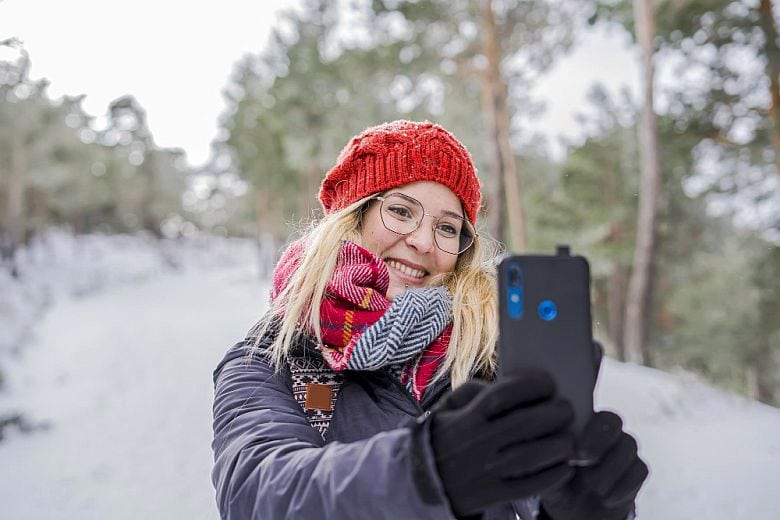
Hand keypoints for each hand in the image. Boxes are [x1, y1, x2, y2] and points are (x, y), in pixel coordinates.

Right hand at [427, 370, 576, 516]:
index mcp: (466, 418)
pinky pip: (528, 487)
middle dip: (552, 414)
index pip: (501, 396)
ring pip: (529, 458)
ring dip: (557, 446)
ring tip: (569, 438)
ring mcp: (484, 472)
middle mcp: (476, 444)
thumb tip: (509, 383)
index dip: (529, 385)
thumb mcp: (448, 407)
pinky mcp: (492, 494)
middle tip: (567, 408)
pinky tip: (564, 465)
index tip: (548, 381)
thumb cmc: (443, 435)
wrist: (421, 479)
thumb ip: (474, 391)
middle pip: (522, 425)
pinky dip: (552, 476)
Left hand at [539, 412, 647, 519]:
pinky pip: (640, 469)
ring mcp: (622, 450)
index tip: (578, 452)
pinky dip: (624, 486)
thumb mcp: (548, 476)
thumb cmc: (558, 486)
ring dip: (611, 468)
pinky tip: (607, 499)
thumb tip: (553, 451)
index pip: (587, 412)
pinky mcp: (636, 471)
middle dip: (600, 439)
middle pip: (613, 420)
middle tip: (585, 459)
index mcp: (579, 425)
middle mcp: (603, 432)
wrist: (576, 513)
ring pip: (628, 445)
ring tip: (594, 488)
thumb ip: (550, 461)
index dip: (588, 429)